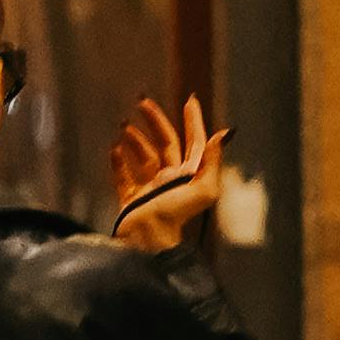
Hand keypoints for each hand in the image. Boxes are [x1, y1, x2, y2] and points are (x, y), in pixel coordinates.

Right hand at [110, 91, 224, 251]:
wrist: (148, 238)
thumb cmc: (175, 215)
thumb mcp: (203, 189)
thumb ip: (213, 161)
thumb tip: (224, 133)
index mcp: (190, 176)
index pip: (194, 143)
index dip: (194, 122)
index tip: (190, 100)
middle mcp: (171, 180)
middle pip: (166, 144)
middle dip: (156, 121)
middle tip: (143, 102)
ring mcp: (150, 190)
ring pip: (144, 157)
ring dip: (136, 140)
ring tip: (125, 125)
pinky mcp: (131, 200)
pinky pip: (124, 177)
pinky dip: (119, 162)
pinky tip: (114, 149)